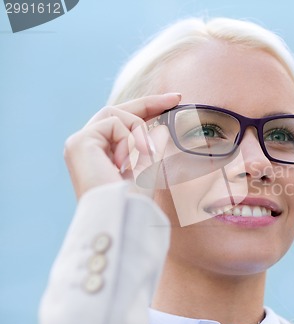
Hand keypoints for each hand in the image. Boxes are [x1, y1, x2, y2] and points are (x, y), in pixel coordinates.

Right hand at [64, 93, 180, 199]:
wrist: (119, 217)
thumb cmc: (132, 202)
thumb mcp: (148, 169)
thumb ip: (151, 148)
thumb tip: (160, 128)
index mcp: (99, 153)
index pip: (122, 123)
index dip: (147, 109)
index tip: (173, 101)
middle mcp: (85, 146)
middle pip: (118, 112)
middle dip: (149, 103)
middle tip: (176, 98)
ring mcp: (79, 143)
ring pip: (118, 115)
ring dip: (139, 132)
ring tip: (144, 155)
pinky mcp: (79, 142)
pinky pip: (113, 123)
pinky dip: (128, 139)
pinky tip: (126, 161)